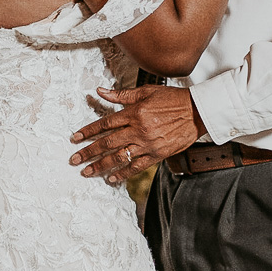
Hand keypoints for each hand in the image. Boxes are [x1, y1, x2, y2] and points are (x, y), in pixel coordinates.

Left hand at [70, 85, 203, 182]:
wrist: (197, 111)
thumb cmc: (172, 99)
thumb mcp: (146, 92)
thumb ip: (122, 95)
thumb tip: (100, 91)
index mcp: (134, 113)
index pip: (104, 124)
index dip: (88, 132)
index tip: (75, 139)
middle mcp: (138, 130)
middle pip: (107, 143)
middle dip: (88, 152)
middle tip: (74, 160)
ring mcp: (147, 144)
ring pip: (119, 157)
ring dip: (101, 166)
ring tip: (87, 172)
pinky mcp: (157, 155)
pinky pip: (136, 167)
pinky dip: (123, 174)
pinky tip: (111, 179)